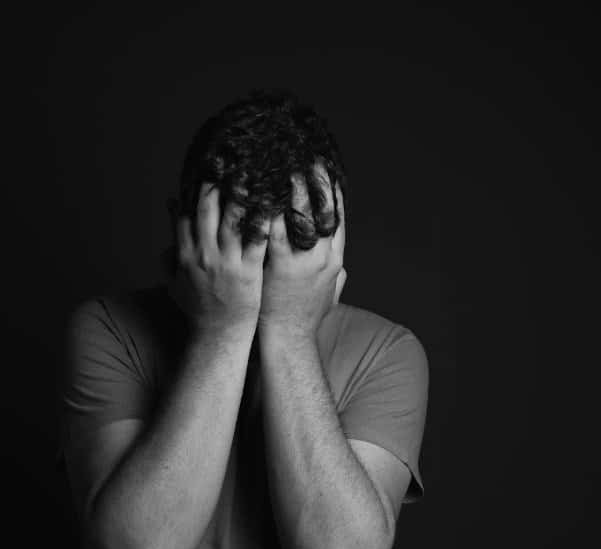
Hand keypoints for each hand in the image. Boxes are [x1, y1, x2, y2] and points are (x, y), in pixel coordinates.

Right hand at [168, 182, 268, 334]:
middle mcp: (203, 255)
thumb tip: (168, 211)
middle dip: (217, 183)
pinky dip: (263, 221)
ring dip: (242, 195)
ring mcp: (226, 263)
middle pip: (207, 211)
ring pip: (232, 221)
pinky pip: (257, 241)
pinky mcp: (248, 272)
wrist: (218, 336)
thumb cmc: (198, 307)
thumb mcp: (174, 278)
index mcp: (185, 254)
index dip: (193, 190)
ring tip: (253, 171)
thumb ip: (169, 245)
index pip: (185, 215)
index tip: (203, 169)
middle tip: (228, 159)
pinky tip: (272, 204)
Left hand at [258, 168, 346, 340]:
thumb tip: (341, 265)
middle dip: (314, 180)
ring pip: (301, 214)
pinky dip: (269, 208)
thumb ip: (335, 276)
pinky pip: (275, 228)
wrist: (290, 341)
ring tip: (280, 165)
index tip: (325, 168)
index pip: (337, 216)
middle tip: (305, 156)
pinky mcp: (281, 266)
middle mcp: (324, 256)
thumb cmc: (304, 318)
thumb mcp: (329, 295)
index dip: (331, 190)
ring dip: (290, 188)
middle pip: (322, 208)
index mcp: (335, 259)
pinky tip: (259, 192)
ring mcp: (304, 260)